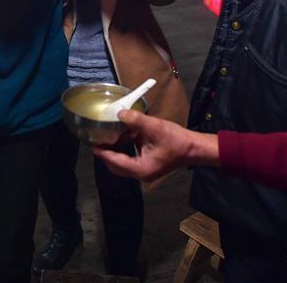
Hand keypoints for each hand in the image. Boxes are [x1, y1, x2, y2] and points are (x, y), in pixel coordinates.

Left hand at [93, 111, 218, 181]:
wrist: (194, 148)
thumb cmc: (177, 141)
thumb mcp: (154, 127)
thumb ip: (136, 120)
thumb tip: (120, 113)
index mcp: (140, 169)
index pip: (115, 162)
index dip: (103, 153)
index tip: (92, 144)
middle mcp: (141, 173)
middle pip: (116, 165)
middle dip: (106, 153)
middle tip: (97, 139)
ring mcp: (144, 170)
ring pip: (122, 162)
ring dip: (115, 149)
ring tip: (106, 135)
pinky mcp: (148, 164)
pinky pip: (130, 158)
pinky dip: (125, 148)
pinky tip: (123, 135)